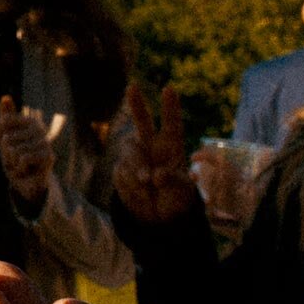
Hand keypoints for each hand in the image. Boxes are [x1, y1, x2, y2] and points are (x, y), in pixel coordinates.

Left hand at [0, 98, 54, 204]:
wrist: (30, 181)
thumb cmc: (16, 157)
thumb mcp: (7, 136)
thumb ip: (7, 117)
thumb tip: (4, 97)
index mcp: (29, 121)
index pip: (6, 120)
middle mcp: (39, 129)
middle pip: (8, 137)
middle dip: (6, 153)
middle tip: (15, 158)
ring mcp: (45, 142)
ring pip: (14, 150)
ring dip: (13, 162)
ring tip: (21, 165)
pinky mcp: (48, 156)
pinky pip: (23, 158)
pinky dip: (20, 167)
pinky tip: (26, 169)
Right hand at [113, 86, 200, 225]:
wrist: (156, 215)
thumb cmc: (176, 197)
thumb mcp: (182, 191)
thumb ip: (171, 180)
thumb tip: (155, 175)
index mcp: (172, 147)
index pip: (172, 124)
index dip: (171, 107)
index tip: (169, 89)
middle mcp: (152, 146)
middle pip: (143, 122)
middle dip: (137, 104)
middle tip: (132, 88)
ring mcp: (135, 157)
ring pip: (130, 151)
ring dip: (138, 167)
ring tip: (146, 184)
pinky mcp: (121, 170)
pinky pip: (122, 172)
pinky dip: (131, 185)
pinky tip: (140, 194)